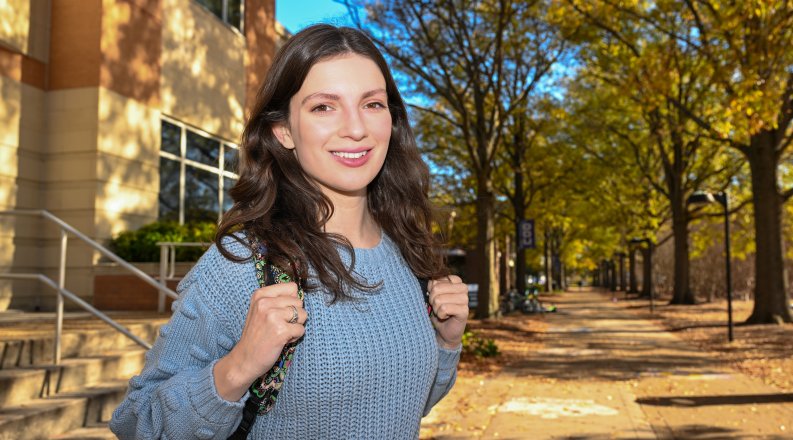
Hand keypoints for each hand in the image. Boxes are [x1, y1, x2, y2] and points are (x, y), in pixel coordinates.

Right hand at [214, 282, 306, 400]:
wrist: (244, 359)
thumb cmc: (256, 335)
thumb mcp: (260, 310)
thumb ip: (277, 299)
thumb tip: (300, 294)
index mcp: (260, 294)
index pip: (292, 287)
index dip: (291, 301)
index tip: (280, 312)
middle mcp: (265, 302)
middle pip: (299, 302)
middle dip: (294, 315)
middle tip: (279, 326)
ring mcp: (273, 316)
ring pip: (303, 315)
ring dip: (296, 326)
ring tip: (281, 332)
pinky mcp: (281, 331)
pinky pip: (301, 330)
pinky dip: (295, 337)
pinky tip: (282, 341)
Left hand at [428, 276, 468, 349]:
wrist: (444, 330)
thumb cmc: (438, 309)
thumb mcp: (432, 294)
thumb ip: (432, 286)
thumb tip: (431, 282)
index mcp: (456, 280)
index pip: (436, 279)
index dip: (430, 289)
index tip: (435, 297)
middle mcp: (463, 287)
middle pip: (436, 288)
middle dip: (432, 300)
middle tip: (437, 306)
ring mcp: (465, 299)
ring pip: (439, 299)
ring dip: (436, 309)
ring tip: (441, 312)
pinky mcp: (465, 311)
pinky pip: (444, 309)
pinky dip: (440, 315)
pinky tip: (445, 317)